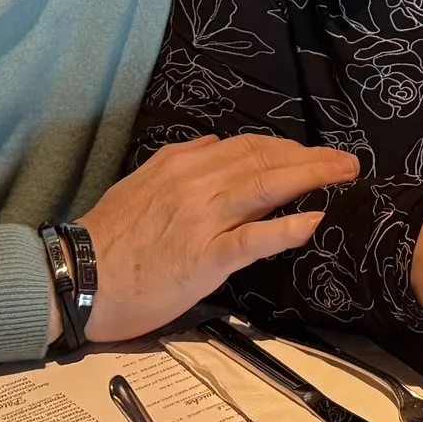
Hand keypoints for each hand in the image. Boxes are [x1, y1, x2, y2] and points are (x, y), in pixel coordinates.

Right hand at [77, 135, 359, 343]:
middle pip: (265, 161)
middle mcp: (196, 183)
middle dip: (311, 159)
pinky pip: (252, 239)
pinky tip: (313, 221)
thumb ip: (178, 161)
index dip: (287, 148)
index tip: (313, 153)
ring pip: (265, 188)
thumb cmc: (109, 236)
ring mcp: (202, 220)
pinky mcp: (203, 258)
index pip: (246, 147)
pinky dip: (285, 228)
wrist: (75, 277)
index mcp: (182, 165)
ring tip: (344, 178)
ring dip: (311, 179)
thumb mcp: (141, 182)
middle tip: (347, 162)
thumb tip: (211, 144)